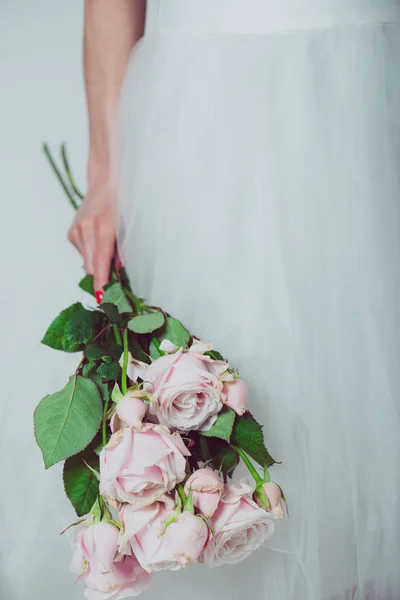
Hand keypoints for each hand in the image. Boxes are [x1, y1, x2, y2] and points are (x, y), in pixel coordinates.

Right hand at [68, 183, 115, 300]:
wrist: (105, 183)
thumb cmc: (122, 207)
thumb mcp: (127, 229)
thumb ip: (121, 253)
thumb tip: (118, 276)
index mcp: (104, 229)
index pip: (101, 263)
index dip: (101, 282)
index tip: (101, 298)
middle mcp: (87, 230)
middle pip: (91, 266)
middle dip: (100, 279)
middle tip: (109, 290)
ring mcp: (77, 231)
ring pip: (86, 262)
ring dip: (97, 264)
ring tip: (107, 248)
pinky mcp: (71, 232)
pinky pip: (83, 253)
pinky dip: (91, 253)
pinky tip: (96, 240)